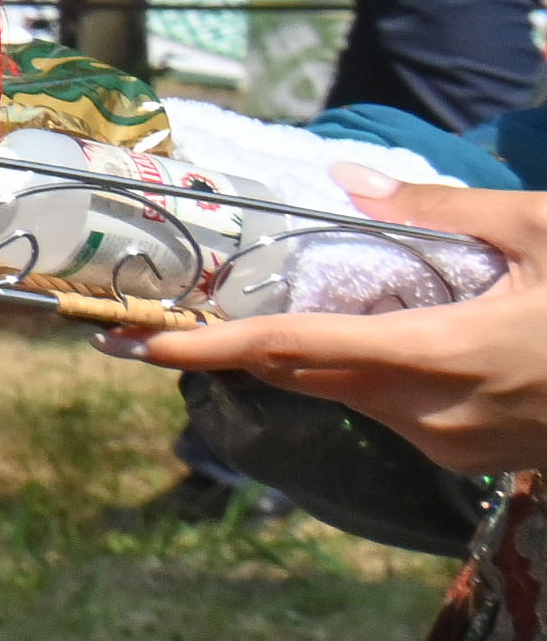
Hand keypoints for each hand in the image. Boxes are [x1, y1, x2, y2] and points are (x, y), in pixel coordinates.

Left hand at [139, 180, 546, 473]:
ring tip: (289, 301)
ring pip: (348, 392)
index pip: (292, 351)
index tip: (134, 344)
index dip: (207, 346)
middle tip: (183, 307)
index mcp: (440, 355)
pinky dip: (367, 370)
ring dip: (313, 353)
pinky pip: (393, 407)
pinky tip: (383, 331)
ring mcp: (454, 445)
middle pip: (305, 372)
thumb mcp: (544, 233)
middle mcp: (432, 412)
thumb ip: (443, 209)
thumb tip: (349, 183)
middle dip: (241, 343)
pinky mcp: (476, 458)